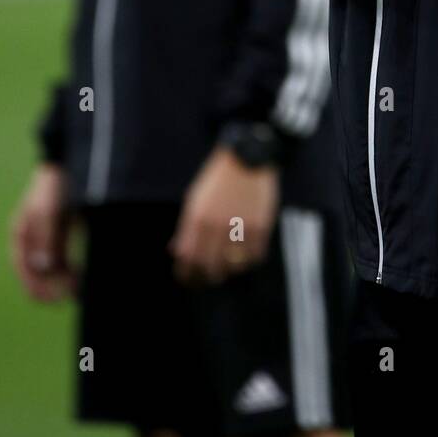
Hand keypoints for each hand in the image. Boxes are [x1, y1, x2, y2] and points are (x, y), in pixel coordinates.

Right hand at [10, 163, 77, 301]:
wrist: (71, 163)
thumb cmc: (55, 186)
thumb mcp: (49, 212)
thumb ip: (46, 240)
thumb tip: (43, 268)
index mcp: (21, 234)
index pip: (23, 269)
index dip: (36, 287)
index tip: (52, 300)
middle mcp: (32, 239)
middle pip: (38, 272)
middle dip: (52, 287)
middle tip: (70, 298)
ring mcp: (47, 237)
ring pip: (52, 269)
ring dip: (63, 281)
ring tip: (80, 291)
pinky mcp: (64, 234)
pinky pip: (64, 260)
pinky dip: (72, 270)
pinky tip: (83, 277)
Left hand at [169, 147, 278, 284]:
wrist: (248, 157)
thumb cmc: (218, 180)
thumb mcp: (195, 200)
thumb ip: (186, 228)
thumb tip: (177, 252)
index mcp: (197, 219)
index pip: (187, 259)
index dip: (186, 274)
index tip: (188, 279)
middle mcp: (216, 226)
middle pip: (209, 268)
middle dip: (208, 277)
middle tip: (210, 277)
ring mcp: (239, 227)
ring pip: (233, 267)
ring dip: (230, 270)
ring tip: (230, 264)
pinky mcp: (260, 226)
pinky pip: (255, 257)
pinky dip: (250, 260)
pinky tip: (247, 255)